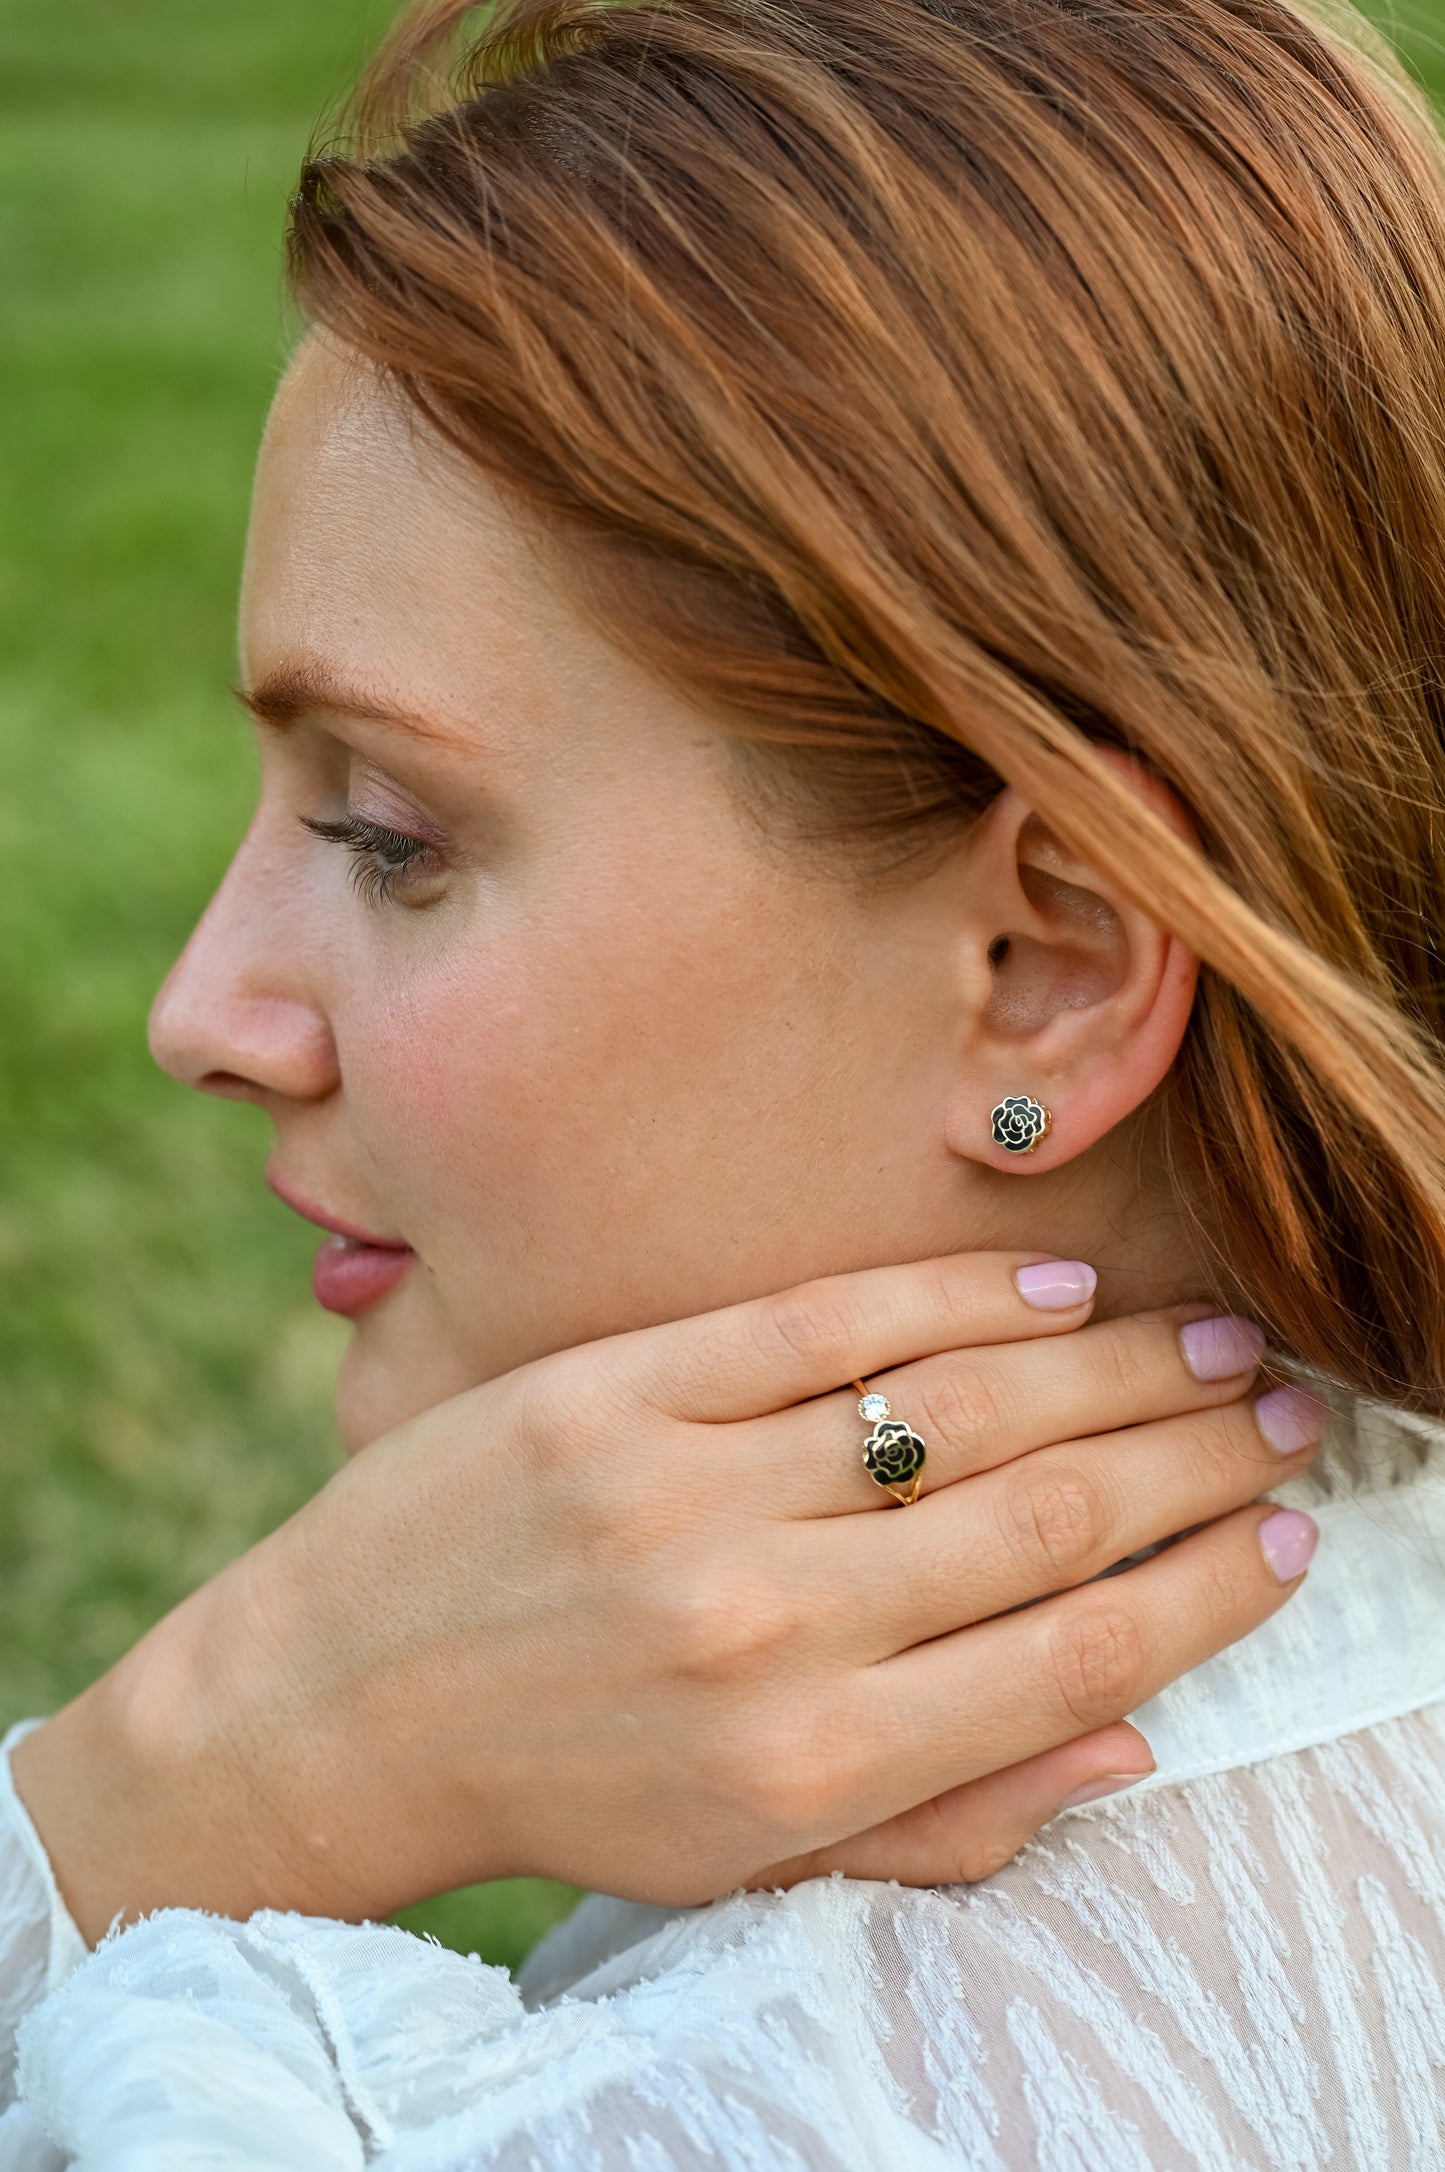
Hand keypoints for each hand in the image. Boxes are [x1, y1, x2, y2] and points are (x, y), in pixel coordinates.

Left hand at [13, 1254, 1320, 1939]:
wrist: (337, 1706)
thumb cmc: (564, 1787)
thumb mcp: (753, 1859)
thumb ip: (949, 1813)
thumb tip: (1134, 1741)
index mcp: (812, 1763)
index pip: (1073, 1658)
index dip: (1205, 1591)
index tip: (1288, 1536)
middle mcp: (765, 1628)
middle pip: (1045, 1513)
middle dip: (1194, 1458)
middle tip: (1279, 1412)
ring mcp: (687, 1491)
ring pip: (956, 1406)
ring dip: (1113, 1367)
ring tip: (1207, 1341)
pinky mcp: (617, 1388)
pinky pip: (825, 1322)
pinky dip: (959, 1297)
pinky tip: (1055, 1286)